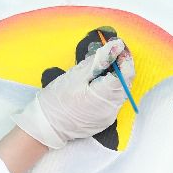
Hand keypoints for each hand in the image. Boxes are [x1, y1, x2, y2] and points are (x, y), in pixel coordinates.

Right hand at [12, 38, 134, 148]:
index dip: (124, 58)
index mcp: (104, 96)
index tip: (117, 47)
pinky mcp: (105, 120)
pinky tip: (97, 84)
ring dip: (114, 77)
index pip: (126, 74)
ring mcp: (109, 116)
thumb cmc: (57, 99)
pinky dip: (109, 89)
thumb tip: (116, 46)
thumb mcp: (76, 75)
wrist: (46, 125)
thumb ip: (99, 60)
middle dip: (120, 66)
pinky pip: (113, 101)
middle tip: (109, 54)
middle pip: (125, 83)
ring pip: (120, 92)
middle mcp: (111, 109)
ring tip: (101, 68)